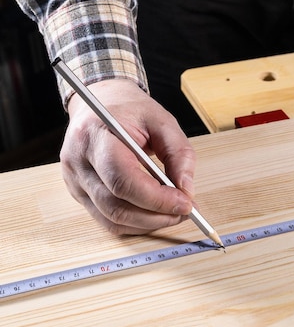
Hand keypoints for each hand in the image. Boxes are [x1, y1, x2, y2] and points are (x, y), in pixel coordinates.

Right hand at [62, 79, 196, 234]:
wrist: (100, 103)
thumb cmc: (130, 111)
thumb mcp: (162, 122)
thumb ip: (179, 154)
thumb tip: (186, 190)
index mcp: (95, 136)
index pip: (122, 179)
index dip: (156, 198)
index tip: (185, 203)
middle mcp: (78, 161)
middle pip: (115, 205)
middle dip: (156, 215)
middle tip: (185, 212)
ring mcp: (74, 180)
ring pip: (111, 219)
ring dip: (148, 224)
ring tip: (173, 214)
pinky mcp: (79, 193)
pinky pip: (107, 220)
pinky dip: (135, 224)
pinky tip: (154, 215)